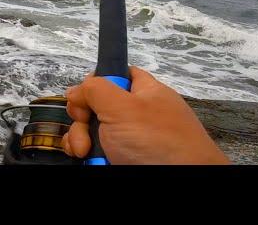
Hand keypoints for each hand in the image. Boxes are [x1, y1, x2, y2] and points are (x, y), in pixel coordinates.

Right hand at [62, 66, 229, 163]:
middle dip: (82, 116)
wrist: (181, 183)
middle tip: (86, 125)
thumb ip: (96, 90)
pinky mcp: (122, 160)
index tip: (85, 94)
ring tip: (84, 151)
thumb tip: (76, 90)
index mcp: (145, 92)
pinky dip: (87, 156)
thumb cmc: (156, 140)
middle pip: (97, 106)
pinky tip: (85, 159)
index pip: (118, 75)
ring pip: (93, 132)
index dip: (97, 81)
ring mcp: (130, 140)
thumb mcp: (123, 107)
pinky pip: (97, 153)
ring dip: (80, 138)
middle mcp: (137, 115)